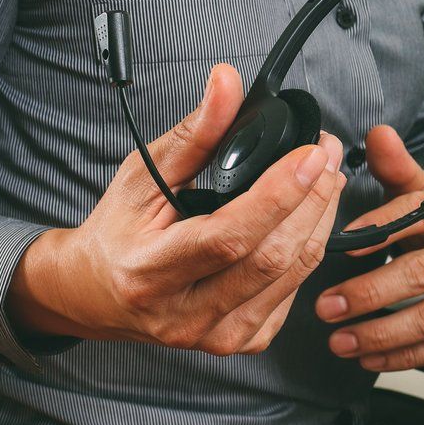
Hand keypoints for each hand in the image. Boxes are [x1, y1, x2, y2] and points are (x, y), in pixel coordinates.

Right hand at [9, 63, 344, 354]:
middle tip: (326, 154)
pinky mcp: (238, 342)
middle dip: (311, 199)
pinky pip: (291, 295)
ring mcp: (214, 336)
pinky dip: (306, 251)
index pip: (228, 236)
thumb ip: (193, 133)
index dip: (278, 195)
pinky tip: (305, 220)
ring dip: (319, 220)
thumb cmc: (118, 232)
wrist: (96, 293)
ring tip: (325, 177)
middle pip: (272, 258)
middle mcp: (183, 314)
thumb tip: (227, 82)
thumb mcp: (141, 175)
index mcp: (149, 272)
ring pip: (292, 276)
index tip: (310, 154)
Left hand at [315, 125, 423, 371]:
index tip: (338, 248)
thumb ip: (396, 168)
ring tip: (338, 340)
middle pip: (420, 277)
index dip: (375, 233)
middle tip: (325, 307)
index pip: (415, 219)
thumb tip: (377, 134)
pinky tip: (368, 357)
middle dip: (367, 295)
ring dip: (379, 334)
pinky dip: (403, 357)